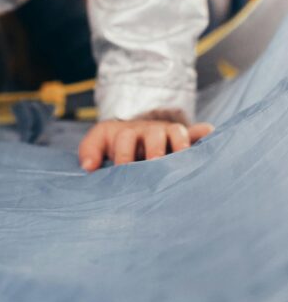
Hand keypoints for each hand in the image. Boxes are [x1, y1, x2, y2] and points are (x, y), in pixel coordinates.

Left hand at [79, 112, 213, 170]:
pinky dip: (206, 135)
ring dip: (181, 144)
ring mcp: (170, 133)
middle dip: (155, 150)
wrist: (136, 130)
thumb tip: (88, 168)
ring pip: (178, 133)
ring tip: (185, 159)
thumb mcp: (99, 140)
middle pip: (154, 135)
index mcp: (127, 133)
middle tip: (156, 164)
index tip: (122, 171)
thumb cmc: (115, 143)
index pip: (125, 139)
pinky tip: (214, 138)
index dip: (123, 155)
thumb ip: (90, 151)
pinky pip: (200, 133)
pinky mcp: (187, 136)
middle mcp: (150, 131)